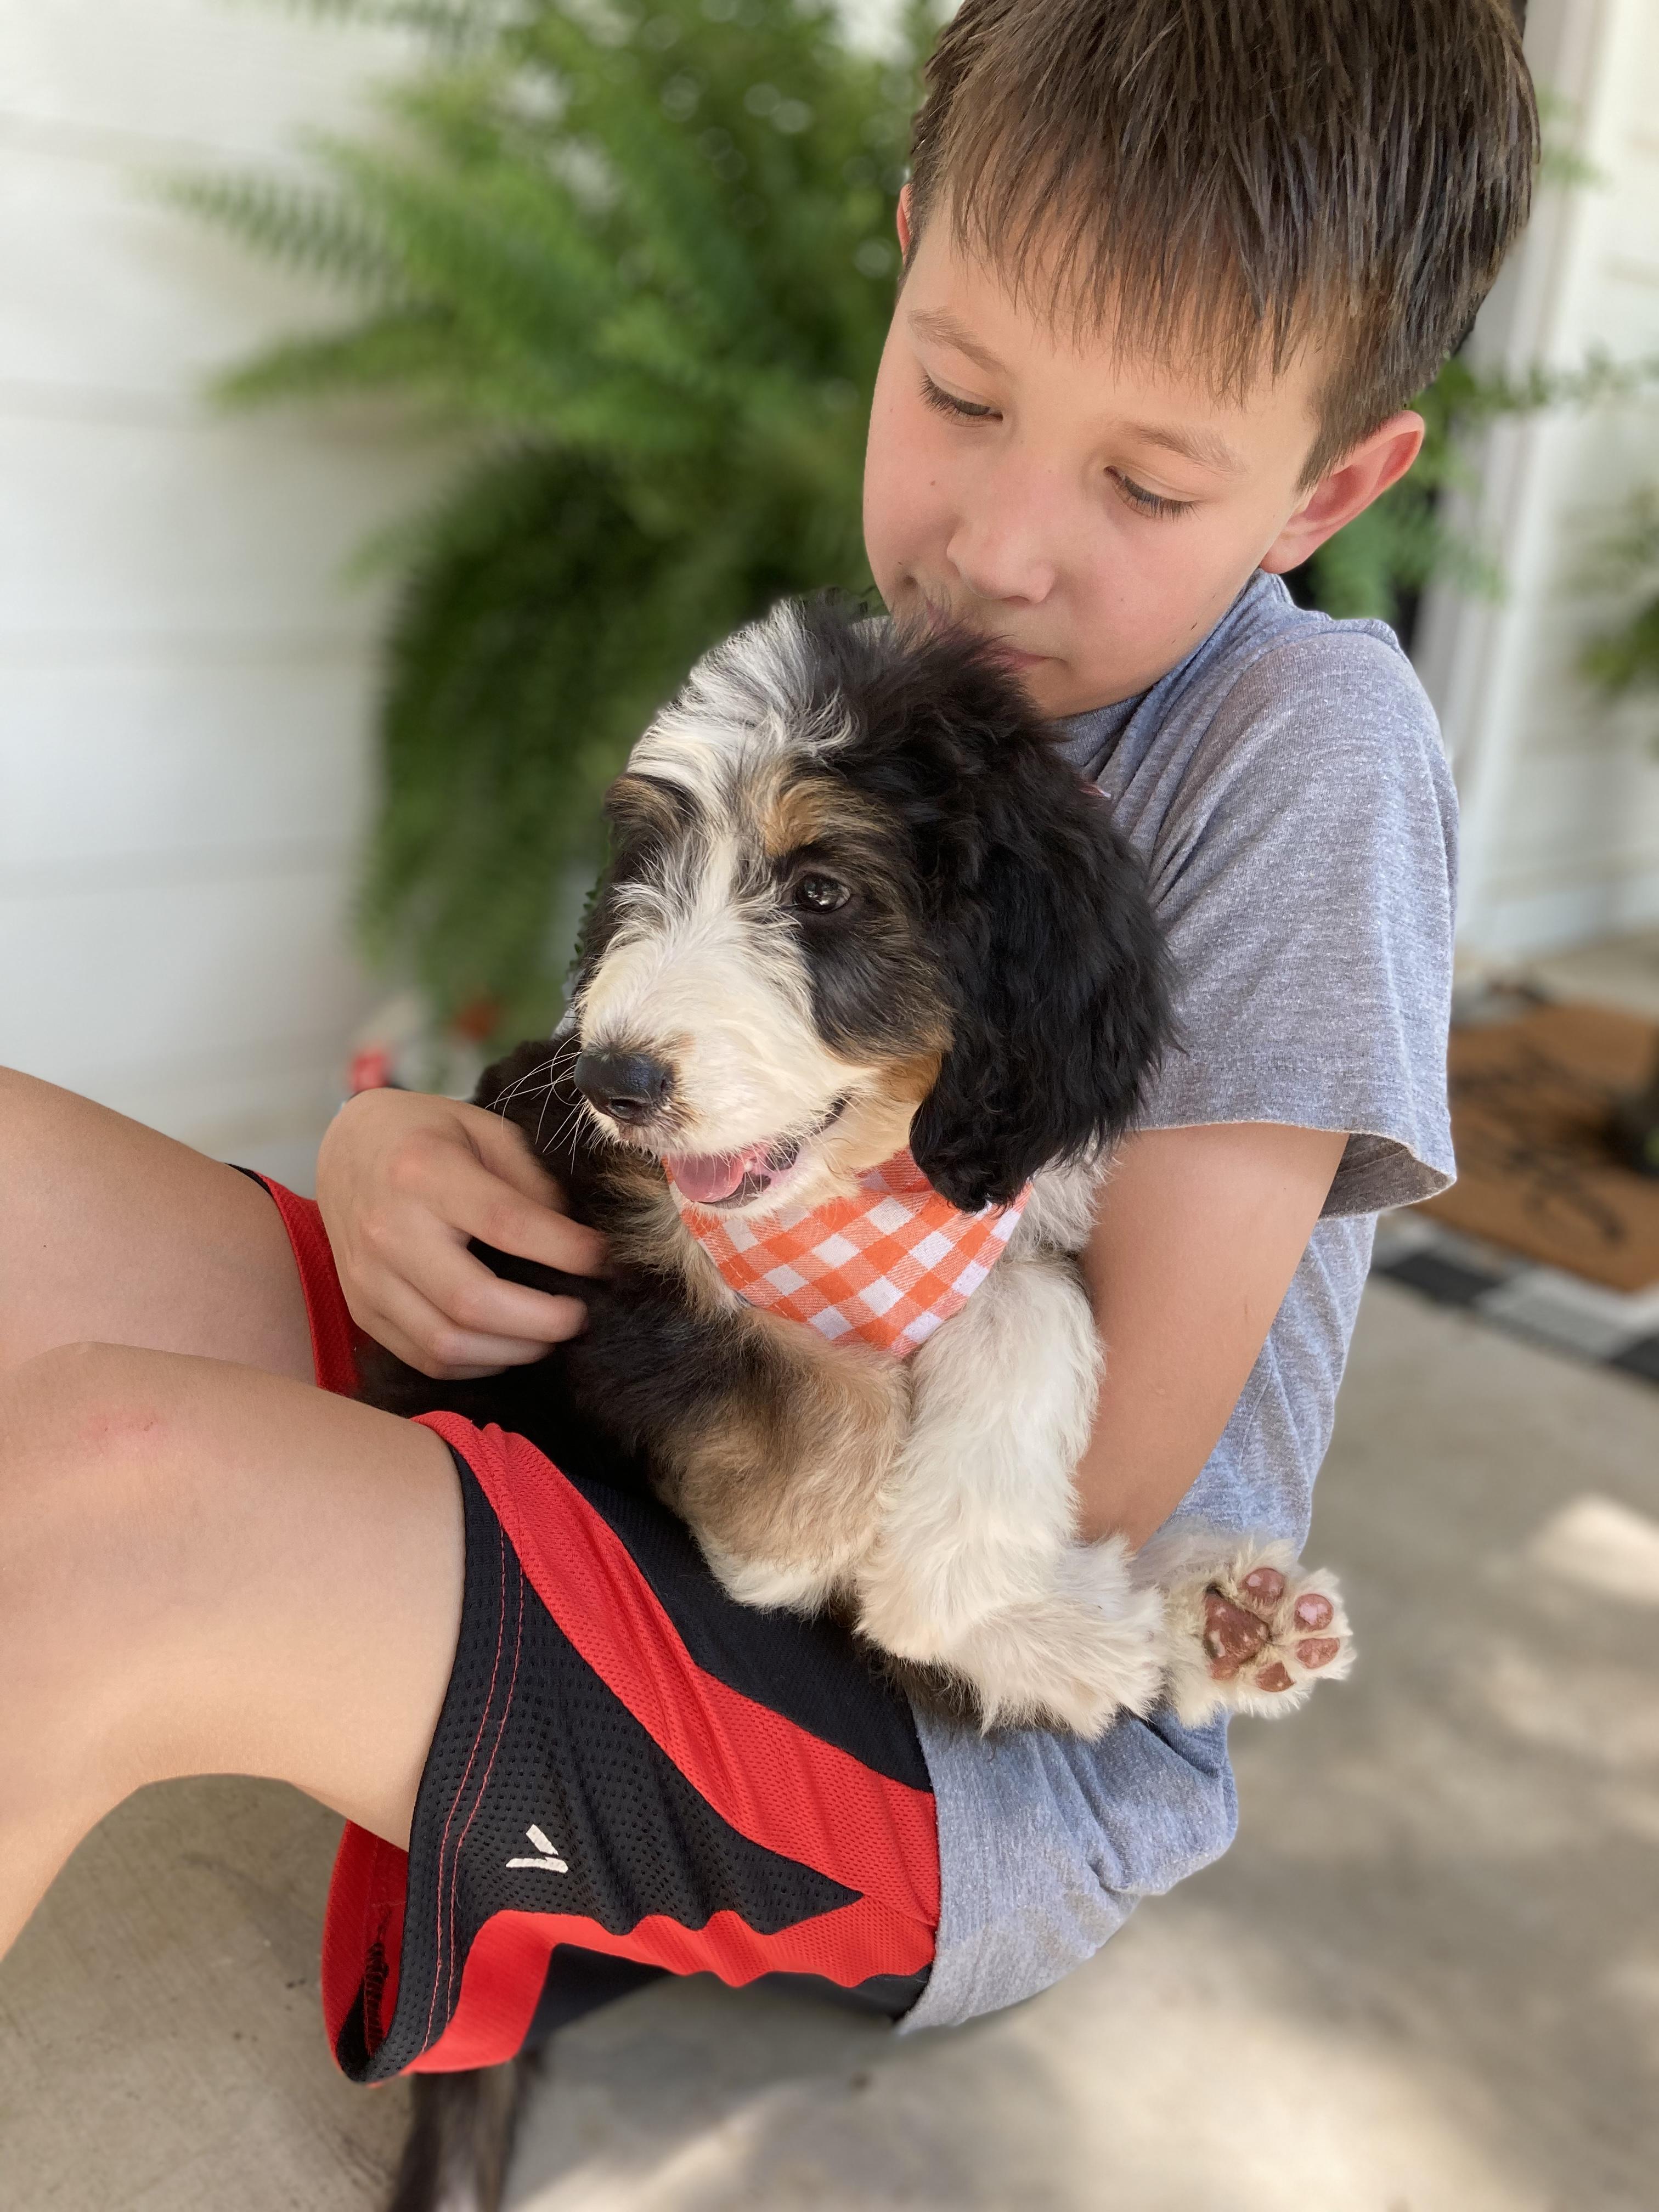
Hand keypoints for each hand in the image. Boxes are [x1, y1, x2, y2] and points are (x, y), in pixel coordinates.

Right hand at [315, 1086, 607, 1378]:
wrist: (348, 1146)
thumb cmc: (429, 1134)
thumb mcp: (487, 1130)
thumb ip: (533, 1182)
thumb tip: (580, 1243)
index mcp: (422, 1172)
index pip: (506, 1224)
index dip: (566, 1251)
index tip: (605, 1261)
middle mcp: (388, 1229)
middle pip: (473, 1302)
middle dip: (543, 1320)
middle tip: (581, 1314)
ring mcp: (368, 1277)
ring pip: (448, 1344)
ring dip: (514, 1350)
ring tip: (549, 1333)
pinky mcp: (362, 1309)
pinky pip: (425, 1358)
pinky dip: (477, 1363)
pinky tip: (508, 1343)